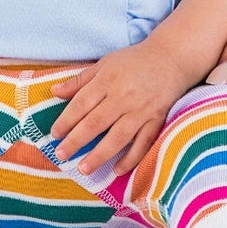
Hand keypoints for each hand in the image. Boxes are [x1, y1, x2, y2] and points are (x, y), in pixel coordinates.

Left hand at [48, 44, 190, 176]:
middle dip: (76, 141)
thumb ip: (80, 80)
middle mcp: (124, 95)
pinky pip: (143, 142)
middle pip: (96, 122)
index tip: (54, 135)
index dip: (66, 120)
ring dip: (99, 154)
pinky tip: (117, 170)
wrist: (172, 57)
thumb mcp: (105, 64)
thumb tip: (54, 92)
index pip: (82, 103)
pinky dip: (131, 158)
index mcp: (108, 79)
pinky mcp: (157, 119)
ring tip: (84, 169)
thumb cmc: (134, 61)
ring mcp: (141, 109)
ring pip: (118, 136)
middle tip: (61, 155)